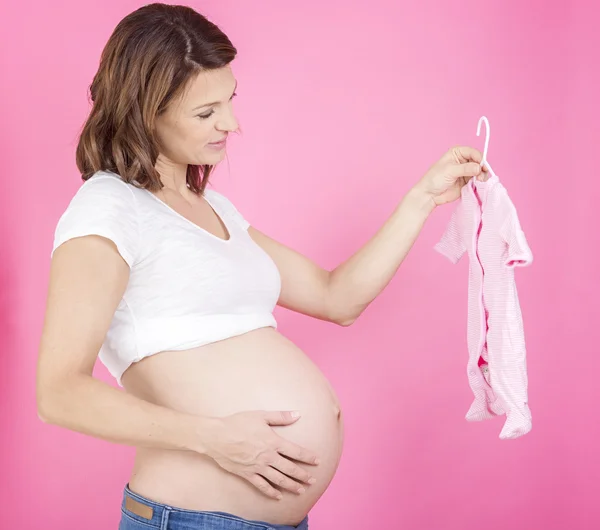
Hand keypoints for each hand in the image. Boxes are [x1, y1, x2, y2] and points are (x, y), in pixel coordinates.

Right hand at [202, 410, 319, 499]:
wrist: (216, 436)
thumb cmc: (238, 423)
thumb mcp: (261, 415)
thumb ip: (280, 416)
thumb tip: (297, 414)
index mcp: (273, 441)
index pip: (296, 451)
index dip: (308, 457)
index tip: (318, 461)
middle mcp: (268, 457)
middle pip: (290, 469)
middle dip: (303, 475)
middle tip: (313, 481)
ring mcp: (258, 467)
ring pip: (279, 479)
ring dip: (292, 485)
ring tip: (301, 490)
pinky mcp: (248, 474)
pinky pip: (262, 486)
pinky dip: (271, 492)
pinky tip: (279, 496)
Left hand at [415, 146, 489, 206]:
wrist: (429, 194)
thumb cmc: (435, 179)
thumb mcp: (450, 170)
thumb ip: (465, 168)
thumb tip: (479, 168)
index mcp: (457, 153)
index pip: (473, 152)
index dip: (479, 158)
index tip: (482, 166)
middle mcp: (463, 161)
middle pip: (479, 162)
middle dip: (482, 168)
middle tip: (480, 176)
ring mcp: (466, 172)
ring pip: (480, 172)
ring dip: (482, 176)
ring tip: (479, 181)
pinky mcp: (468, 182)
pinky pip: (478, 181)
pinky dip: (480, 182)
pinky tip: (478, 185)